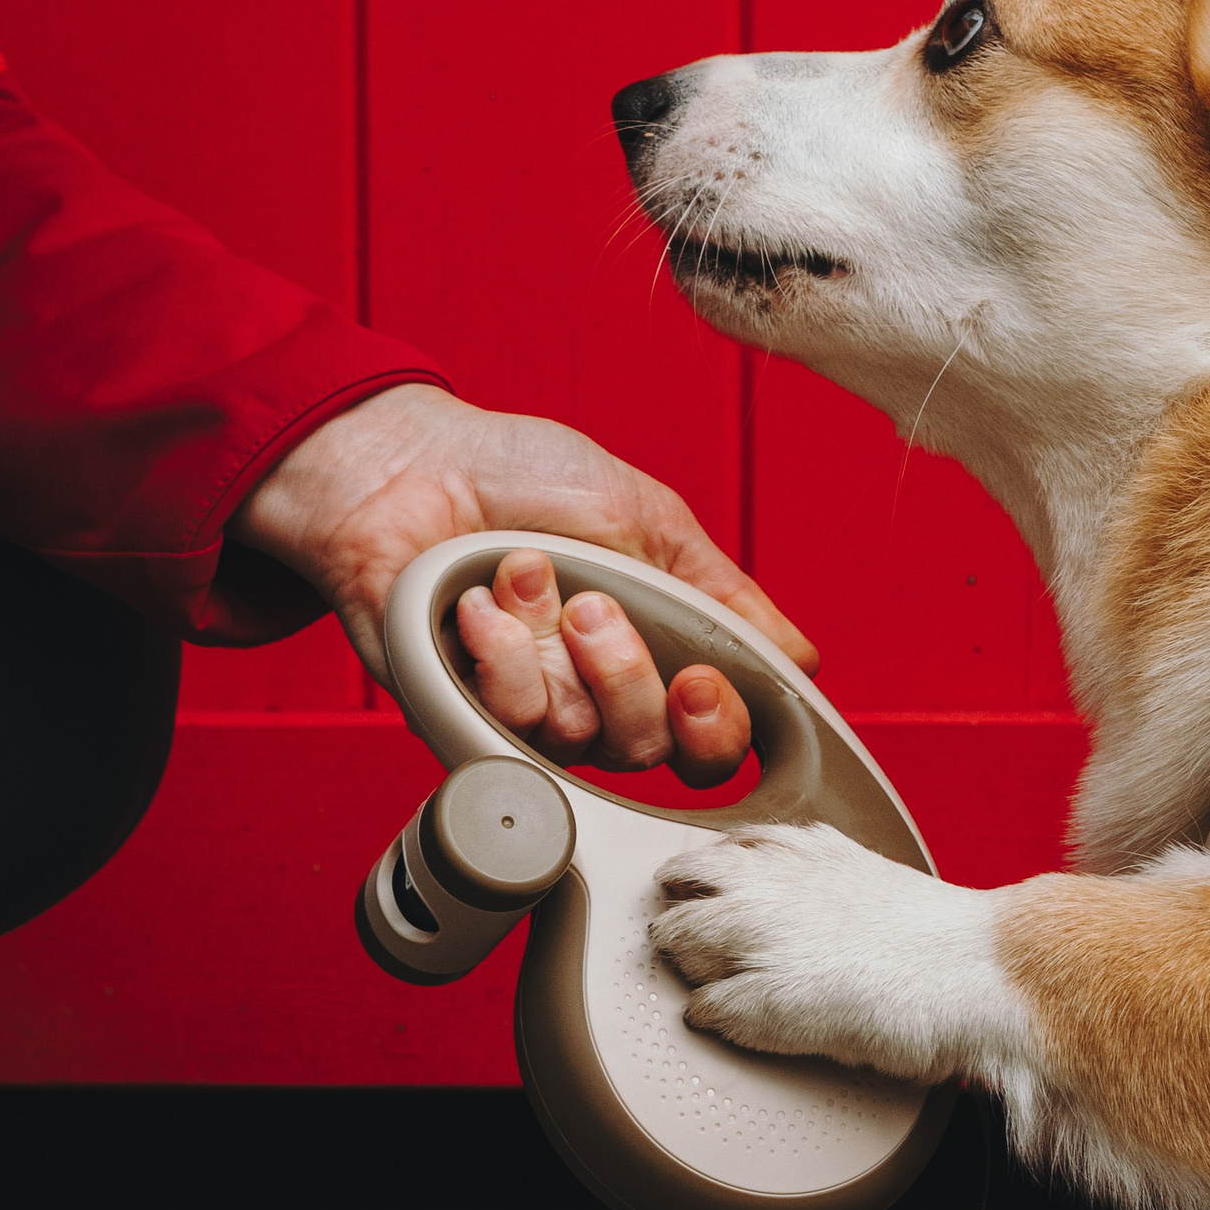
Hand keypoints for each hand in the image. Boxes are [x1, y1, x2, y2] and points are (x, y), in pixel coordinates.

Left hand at [229, 382, 813, 785]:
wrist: (408, 459)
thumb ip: (724, 598)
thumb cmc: (521, 475)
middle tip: (593, 603)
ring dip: (554, 644)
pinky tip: (479, 603)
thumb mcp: (649, 519)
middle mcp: (594, 699)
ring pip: (580, 740)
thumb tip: (801, 663)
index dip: (717, 731)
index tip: (701, 681)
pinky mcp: (457, 715)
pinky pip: (506, 725)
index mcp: (652, 655)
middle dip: (627, 672)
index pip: (709, 746)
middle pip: (650, 751)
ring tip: (522, 572)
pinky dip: (499, 654)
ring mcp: (525, 713)